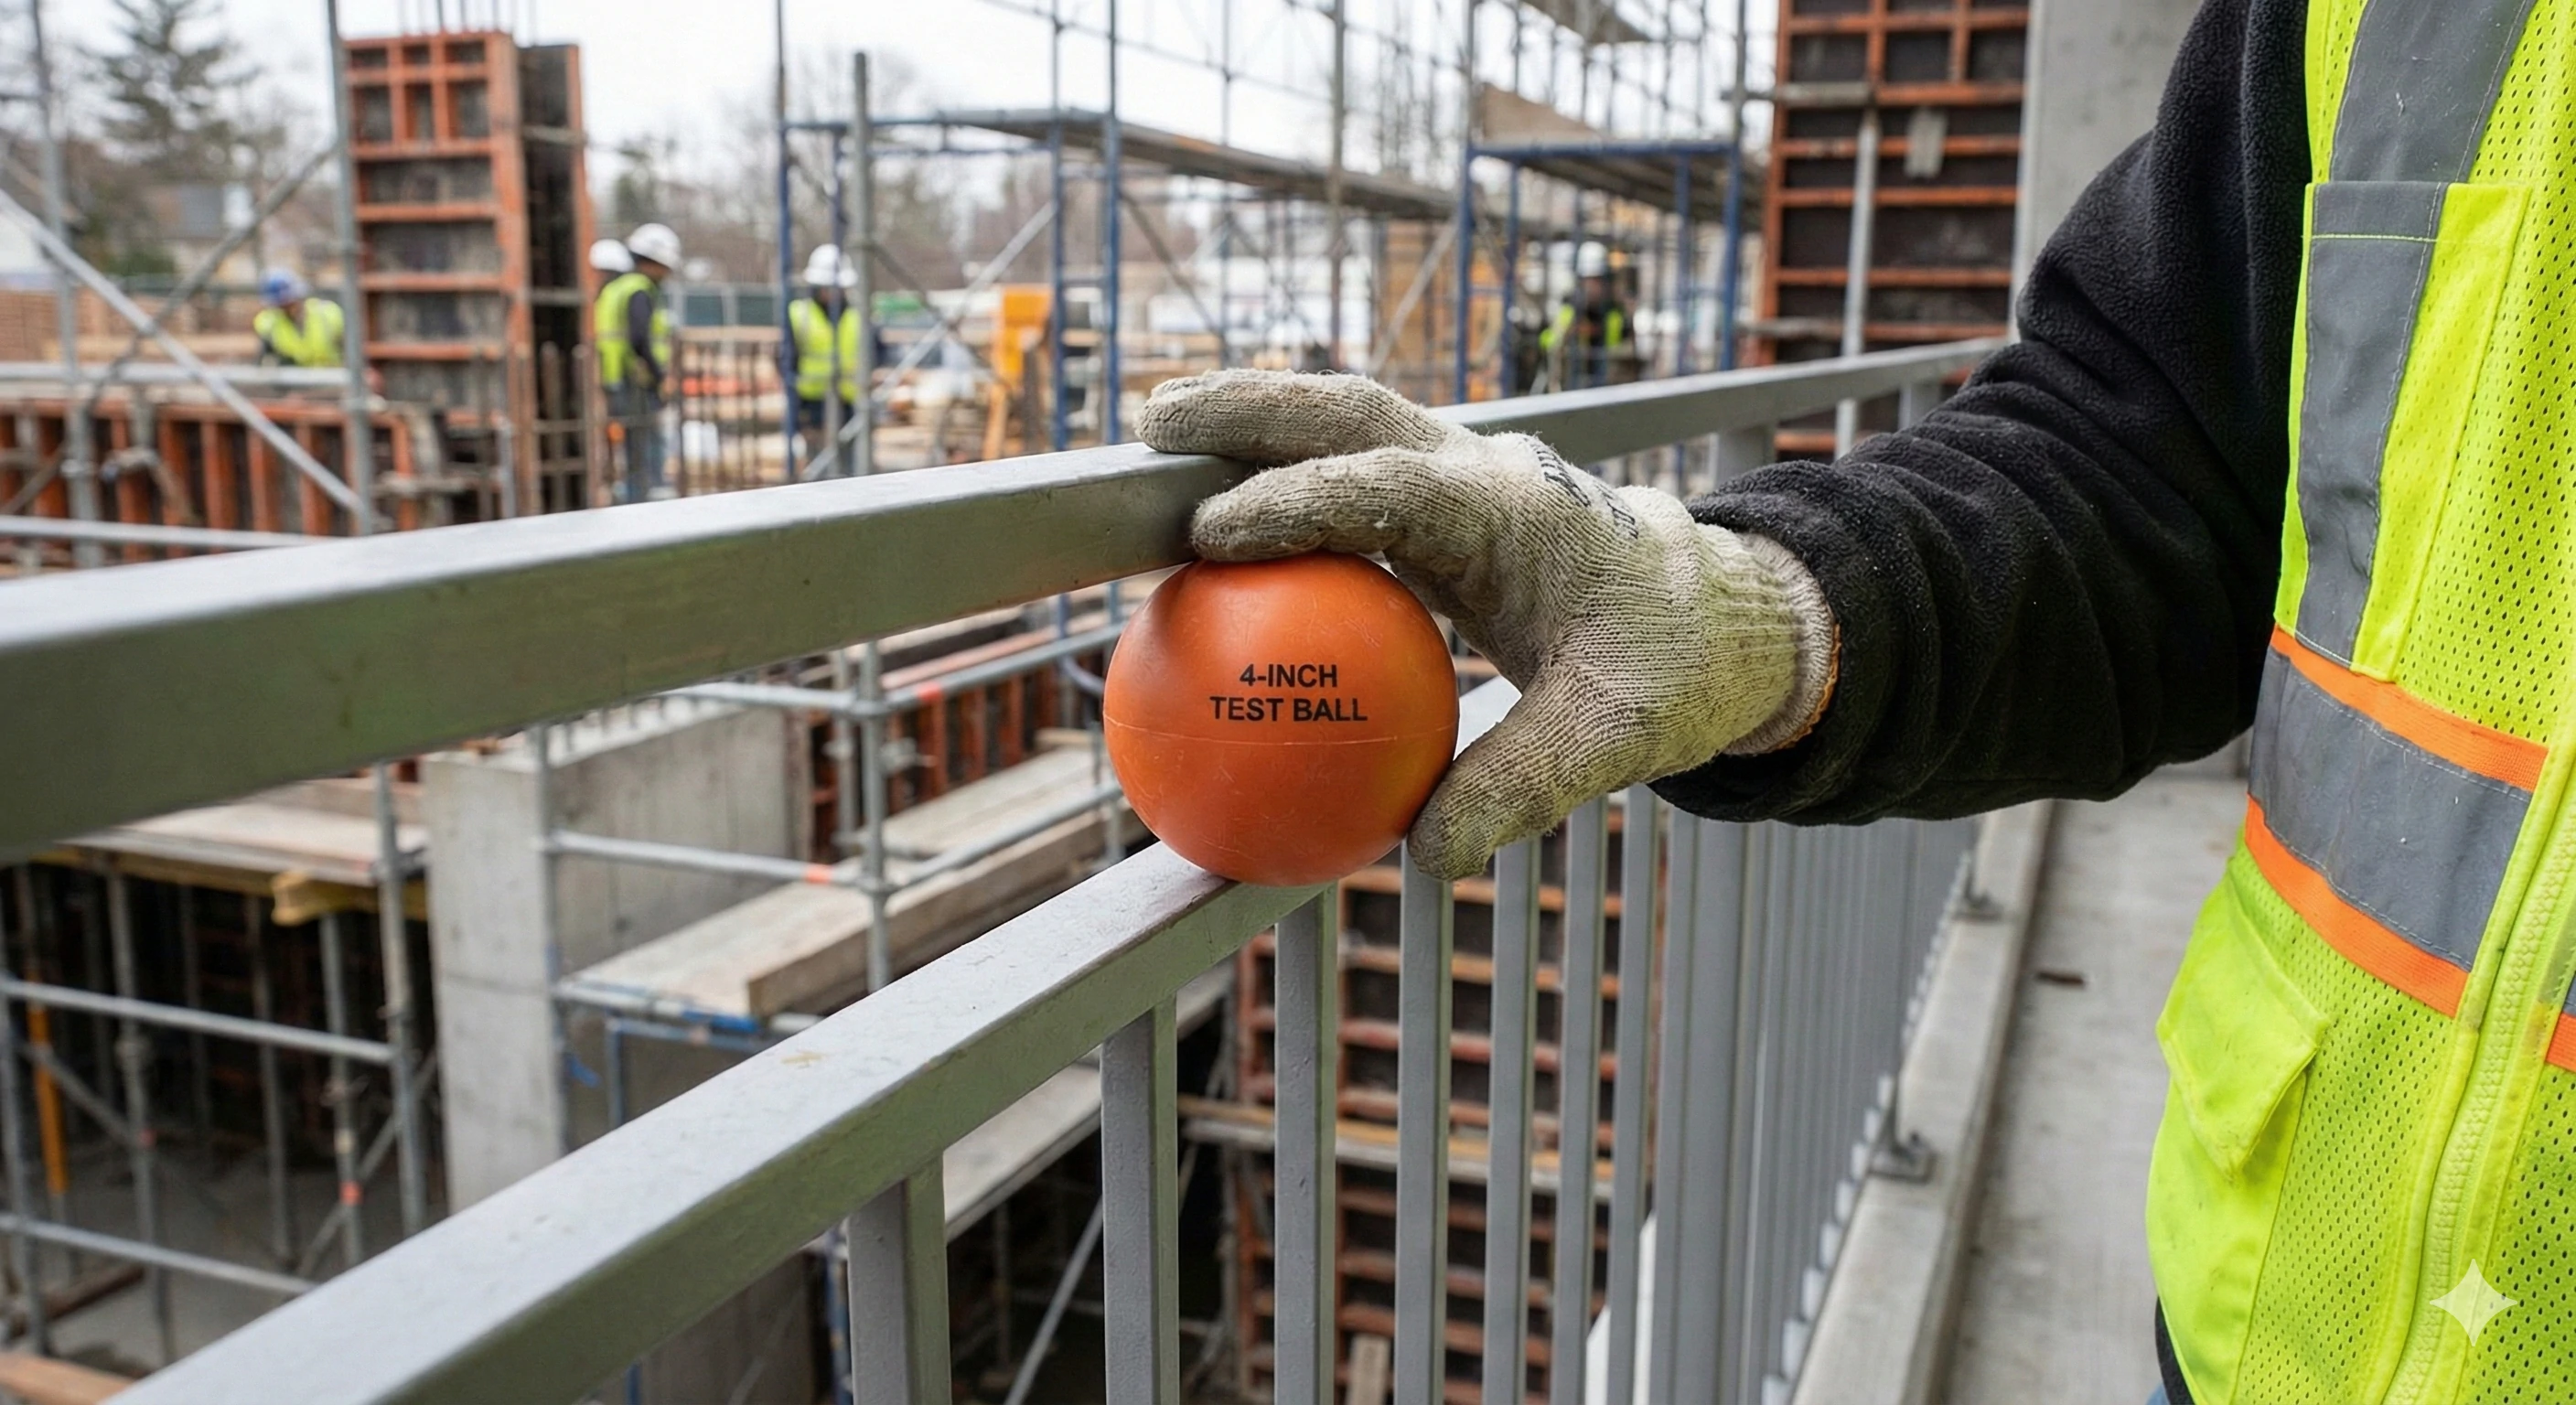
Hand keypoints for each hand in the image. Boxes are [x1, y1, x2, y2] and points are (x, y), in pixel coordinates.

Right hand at [1138, 369, 1835, 879]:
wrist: (1721, 614)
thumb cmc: (1672, 669)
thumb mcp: (1616, 739)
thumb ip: (1522, 787)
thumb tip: (1424, 855)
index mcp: (1515, 510)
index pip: (1388, 489)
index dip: (1296, 505)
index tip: (1213, 537)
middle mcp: (1481, 468)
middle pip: (1348, 410)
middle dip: (1246, 405)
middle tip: (1150, 419)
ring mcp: (1461, 473)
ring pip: (1343, 423)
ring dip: (1251, 422)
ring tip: (1151, 441)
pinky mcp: (1445, 499)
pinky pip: (1349, 479)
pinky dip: (1282, 483)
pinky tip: (1215, 535)